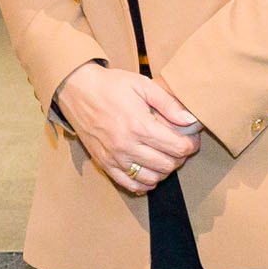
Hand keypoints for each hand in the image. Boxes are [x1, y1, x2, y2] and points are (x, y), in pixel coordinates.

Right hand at [52, 60, 202, 195]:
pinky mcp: (104, 163)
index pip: (177, 148)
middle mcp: (127, 146)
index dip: (191, 145)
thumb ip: (168, 103)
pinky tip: (148, 172)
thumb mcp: (142, 85)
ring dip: (163, 171)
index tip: (191, 140)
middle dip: (179, 157)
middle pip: (167, 165)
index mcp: (139, 126)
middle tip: (178, 147)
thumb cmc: (110, 86)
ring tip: (163, 157)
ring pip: (151, 178)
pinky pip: (129, 184)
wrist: (76, 90)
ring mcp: (115, 157)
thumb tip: (189, 120)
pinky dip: (144, 183)